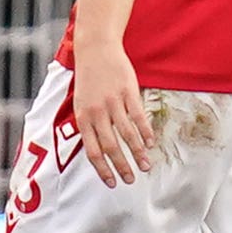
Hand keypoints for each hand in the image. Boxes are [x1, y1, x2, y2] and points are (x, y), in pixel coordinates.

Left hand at [69, 41, 155, 186]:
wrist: (95, 50)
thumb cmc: (89, 80)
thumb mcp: (81, 103)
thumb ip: (89, 125)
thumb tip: (99, 151)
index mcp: (82, 117)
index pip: (92, 151)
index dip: (103, 169)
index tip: (112, 183)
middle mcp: (96, 112)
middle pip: (111, 147)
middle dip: (122, 167)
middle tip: (131, 180)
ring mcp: (113, 102)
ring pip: (127, 135)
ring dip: (137, 154)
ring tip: (145, 166)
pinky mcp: (128, 92)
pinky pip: (138, 117)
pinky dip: (145, 132)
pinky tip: (150, 144)